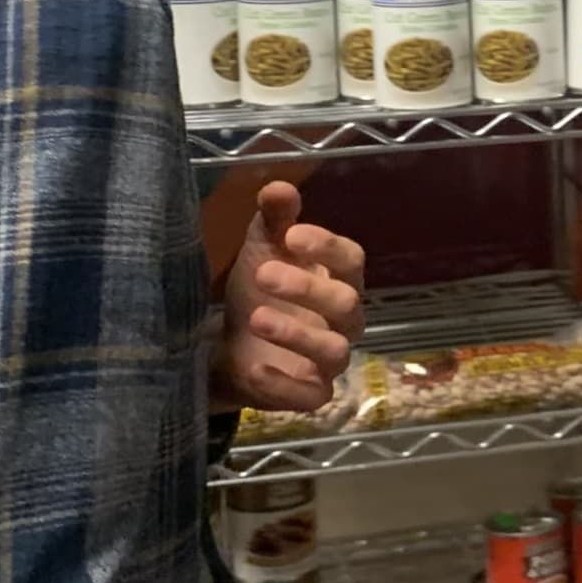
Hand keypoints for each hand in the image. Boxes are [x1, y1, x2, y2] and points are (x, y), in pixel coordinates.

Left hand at [211, 182, 365, 417]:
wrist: (229, 346)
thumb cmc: (259, 292)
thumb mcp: (262, 250)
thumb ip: (274, 220)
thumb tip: (278, 186)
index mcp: (338, 280)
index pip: (351, 261)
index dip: (328, 247)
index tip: (292, 235)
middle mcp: (343, 321)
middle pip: (347, 304)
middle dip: (307, 288)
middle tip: (262, 274)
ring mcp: (329, 361)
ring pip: (335, 350)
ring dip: (297, 334)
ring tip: (255, 319)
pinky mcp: (311, 395)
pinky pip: (312, 395)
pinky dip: (284, 383)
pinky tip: (256, 367)